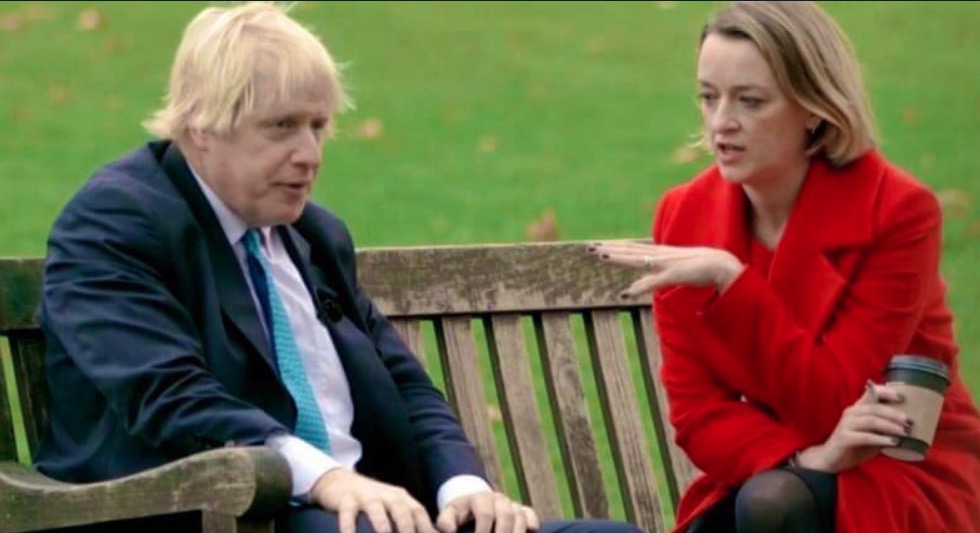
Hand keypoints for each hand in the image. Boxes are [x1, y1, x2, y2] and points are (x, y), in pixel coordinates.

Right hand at [310, 468, 435, 532]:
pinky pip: (347, 512)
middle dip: (407, 525)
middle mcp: (386, 495)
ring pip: (375, 506)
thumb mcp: (392, 508)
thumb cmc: (373, 502)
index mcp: (401, 499)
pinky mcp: (346, 499)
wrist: (339, 481)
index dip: (426, 526)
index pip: (417, 511)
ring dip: (381, 521)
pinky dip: (348, 525)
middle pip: (400, 507)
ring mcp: (365, 496)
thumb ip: (411, 522)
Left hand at [436, 491, 539, 532]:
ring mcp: (511, 504)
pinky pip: (530, 514)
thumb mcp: (449, 514)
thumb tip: (449, 531)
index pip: (485, 513)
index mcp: (479, 498)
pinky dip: (532, 524)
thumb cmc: (460, 514)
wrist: (473, 505)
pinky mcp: (521, 510)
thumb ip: (445, 521)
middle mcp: (497, 499)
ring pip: (520, 516)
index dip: (483, 530)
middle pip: (506, 515)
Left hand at [587, 241, 743, 295]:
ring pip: (638, 260)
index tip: (598, 246)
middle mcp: (661, 256)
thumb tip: (636, 287)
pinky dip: (640, 286)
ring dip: (619, 258)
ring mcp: (667, 264)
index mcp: (660, 255)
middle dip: (610, 249)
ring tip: (601, 256)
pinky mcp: (675, 274)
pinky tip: (626, 293)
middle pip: (630, 251)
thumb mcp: (672, 274)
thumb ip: (653, 280)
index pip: (633, 250)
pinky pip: (654, 282)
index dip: (615, 248)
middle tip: (589, 247)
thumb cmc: (701, 268)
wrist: (724, 266)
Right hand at [795, 382, 910, 472]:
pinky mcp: (844, 437)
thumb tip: (908, 428)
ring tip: (905, 432)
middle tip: (910, 422)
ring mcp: (846, 424)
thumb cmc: (855, 445)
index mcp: (858, 408)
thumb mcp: (872, 434)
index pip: (871, 393)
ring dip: (890, 426)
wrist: (832, 459)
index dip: (887, 392)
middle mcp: (851, 412)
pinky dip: (881, 438)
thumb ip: (884, 428)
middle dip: (895, 413)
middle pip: (875, 408)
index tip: (903, 397)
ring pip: (871, 420)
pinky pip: (865, 436)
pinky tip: (893, 442)